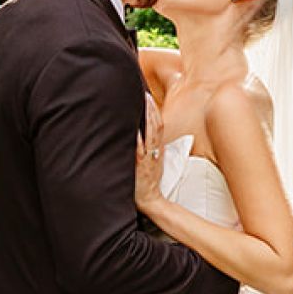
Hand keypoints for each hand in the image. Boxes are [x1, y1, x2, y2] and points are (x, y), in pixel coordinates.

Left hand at [135, 94, 167, 217]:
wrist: (151, 200)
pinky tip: (133, 127)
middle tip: (143, 93)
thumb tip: (142, 134)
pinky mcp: (141, 166)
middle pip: (156, 125)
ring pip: (151, 134)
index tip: (148, 96)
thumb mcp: (153, 162)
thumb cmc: (148, 181)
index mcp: (158, 149)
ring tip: (140, 103)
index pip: (159, 125)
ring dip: (146, 117)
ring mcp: (149, 158)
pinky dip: (138, 138)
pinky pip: (141, 150)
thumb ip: (150, 148)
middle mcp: (155, 151)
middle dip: (150, 108)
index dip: (154, 110)